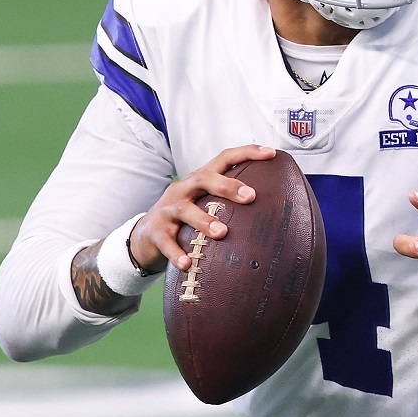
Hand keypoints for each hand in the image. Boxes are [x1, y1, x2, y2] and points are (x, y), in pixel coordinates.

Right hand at [129, 145, 274, 273]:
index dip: (247, 153)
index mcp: (199, 180)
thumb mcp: (204, 205)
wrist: (144, 237)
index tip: (270, 153)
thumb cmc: (184, 220)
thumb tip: (273, 214)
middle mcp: (183, 190)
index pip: (224, 159)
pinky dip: (176, 253)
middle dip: (228, 185)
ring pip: (184, 209)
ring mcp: (167, 210)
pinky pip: (166, 241)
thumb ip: (229, 204)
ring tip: (222, 232)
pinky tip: (188, 263)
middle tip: (250, 196)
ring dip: (204, 220)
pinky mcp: (155, 232)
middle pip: (204, 178)